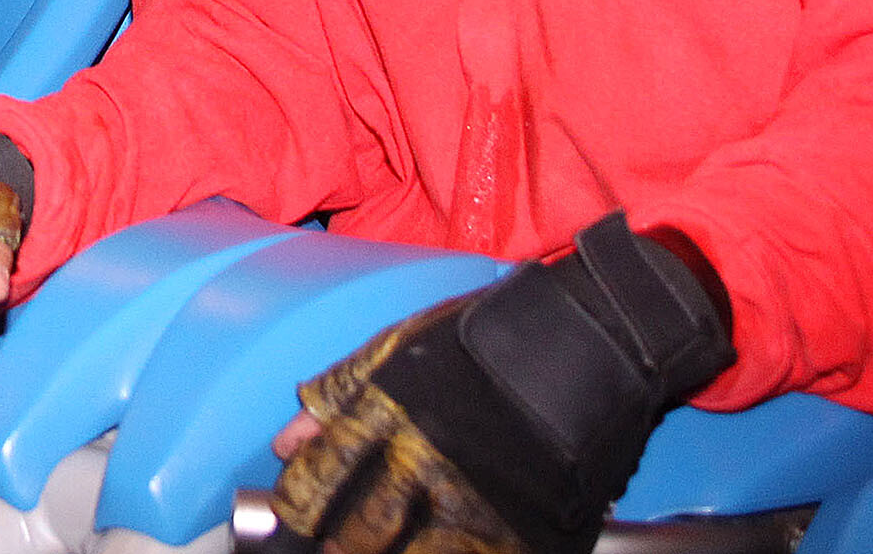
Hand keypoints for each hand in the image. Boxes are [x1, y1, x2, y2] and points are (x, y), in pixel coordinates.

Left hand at [269, 214, 733, 553]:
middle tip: (328, 551)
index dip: (297, 506)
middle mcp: (427, 463)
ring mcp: (477, 503)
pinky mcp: (523, 530)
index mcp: (389, 414)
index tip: (291, 519)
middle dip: (338, 547)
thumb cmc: (487, 340)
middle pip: (362, 532)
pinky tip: (438, 553)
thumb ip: (339, 394)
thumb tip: (285, 442)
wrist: (587, 344)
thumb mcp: (400, 348)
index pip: (320, 477)